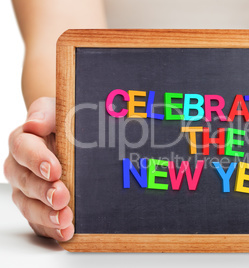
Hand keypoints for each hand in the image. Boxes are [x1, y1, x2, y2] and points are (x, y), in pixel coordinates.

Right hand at [4, 97, 73, 240]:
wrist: (74, 139)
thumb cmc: (66, 122)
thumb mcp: (58, 109)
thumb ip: (46, 113)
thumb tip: (34, 124)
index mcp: (24, 141)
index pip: (23, 148)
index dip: (37, 160)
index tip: (55, 169)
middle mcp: (21, 168)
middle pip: (25, 182)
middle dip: (43, 191)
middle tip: (62, 197)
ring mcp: (28, 190)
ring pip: (29, 205)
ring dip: (46, 214)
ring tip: (65, 219)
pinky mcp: (39, 207)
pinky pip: (40, 222)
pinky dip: (52, 229)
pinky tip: (66, 232)